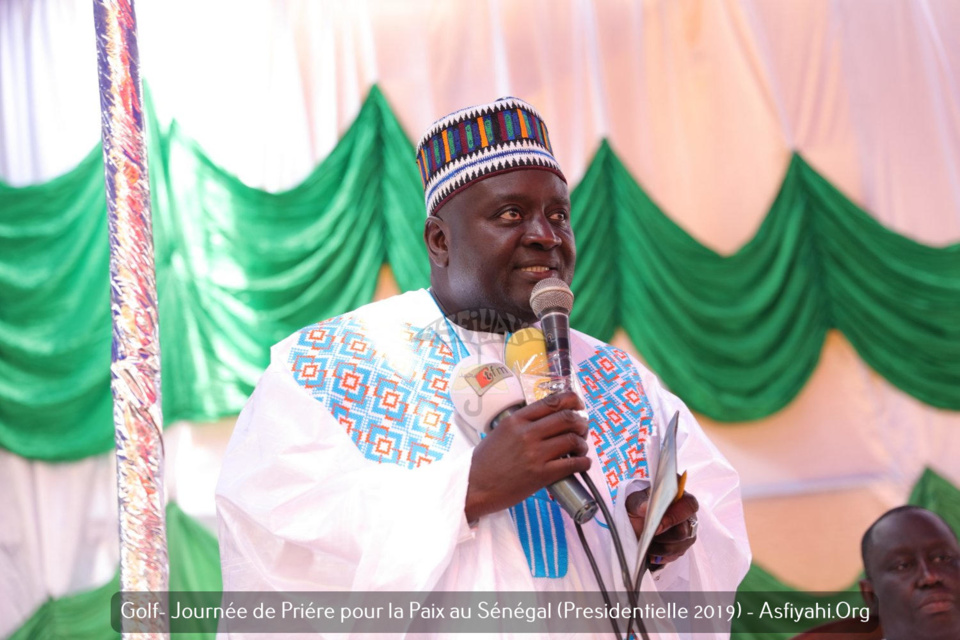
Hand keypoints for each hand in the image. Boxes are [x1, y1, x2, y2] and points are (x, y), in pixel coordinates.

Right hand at [464, 391, 590, 521]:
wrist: (473, 486)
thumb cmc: (484, 462)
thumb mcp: (500, 432)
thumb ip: (521, 425)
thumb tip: (546, 422)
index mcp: (516, 420)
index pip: (551, 402)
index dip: (572, 401)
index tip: (579, 405)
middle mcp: (527, 433)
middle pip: (567, 418)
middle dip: (581, 423)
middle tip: (582, 430)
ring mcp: (535, 453)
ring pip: (572, 440)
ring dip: (582, 443)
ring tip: (581, 449)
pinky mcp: (540, 474)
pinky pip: (571, 464)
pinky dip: (583, 462)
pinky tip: (583, 463)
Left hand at [626, 487, 698, 569]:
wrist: (635, 521)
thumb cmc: (639, 506)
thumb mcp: (635, 501)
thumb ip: (640, 503)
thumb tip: (645, 508)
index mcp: (681, 499)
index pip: (689, 505)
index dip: (675, 516)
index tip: (657, 525)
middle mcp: (688, 518)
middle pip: (684, 531)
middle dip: (664, 536)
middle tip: (648, 536)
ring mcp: (686, 535)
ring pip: (678, 547)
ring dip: (660, 547)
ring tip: (645, 543)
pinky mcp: (680, 549)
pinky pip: (673, 556)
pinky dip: (659, 555)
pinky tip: (649, 551)